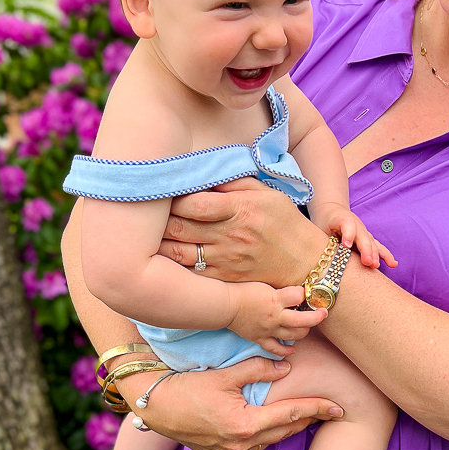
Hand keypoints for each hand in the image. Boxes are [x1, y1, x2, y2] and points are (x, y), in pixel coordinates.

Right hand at [116, 356, 343, 449]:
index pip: (291, 415)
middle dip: (308, 420)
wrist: (154, 406)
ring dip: (288, 429)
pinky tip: (273, 425)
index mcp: (246, 425)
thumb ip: (258, 368)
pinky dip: (268, 435)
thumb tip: (285, 367)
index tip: (339, 406)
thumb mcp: (226, 373)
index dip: (317, 408)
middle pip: (285, 431)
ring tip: (307, 416)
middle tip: (330, 410)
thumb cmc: (187, 385)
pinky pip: (253, 447)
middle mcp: (241, 444)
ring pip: (271, 441)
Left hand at [159, 177, 329, 285]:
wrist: (305, 265)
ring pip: (178, 252)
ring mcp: (225, 260)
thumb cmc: (285, 223)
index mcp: (240, 209)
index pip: (194, 202)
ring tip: (144, 232)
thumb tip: (204, 171)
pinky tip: (158, 254)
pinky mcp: (222, 278)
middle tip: (143, 210)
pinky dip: (169, 263)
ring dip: (157, 242)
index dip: (171, 196)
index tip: (161, 190)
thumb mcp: (267, 193)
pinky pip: (188, 272)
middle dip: (157, 218)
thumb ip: (235, 182)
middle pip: (179, 227)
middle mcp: (230, 236)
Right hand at [226, 281, 327, 355]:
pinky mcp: (260, 338)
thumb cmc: (244, 291)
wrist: (226, 305)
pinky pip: (276, 348)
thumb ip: (281, 291)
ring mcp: (268, 329)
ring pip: (293, 335)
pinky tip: (292, 349)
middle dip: (316, 317)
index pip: (299, 295)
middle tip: (323, 313)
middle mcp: (275, 316)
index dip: (305, 292)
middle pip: (302, 320)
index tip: (306, 292)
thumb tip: (297, 293)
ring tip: (307, 327)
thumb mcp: (265, 285)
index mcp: (275, 299)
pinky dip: (286, 351)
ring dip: (304, 332)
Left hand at [311, 202, 396, 269]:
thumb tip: (336, 250)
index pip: (347, 224)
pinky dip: (385, 255)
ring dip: (375, 254)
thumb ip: (327, 237)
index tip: (347, 245)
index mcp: (341, 219)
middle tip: (368, 262)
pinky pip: (377, 247)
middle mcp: (356, 224)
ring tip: (376, 265)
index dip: (348, 234)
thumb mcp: (320, 226)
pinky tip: (393, 263)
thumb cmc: (324, 222)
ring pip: (371, 242)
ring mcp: (363, 232)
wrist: (332, 211)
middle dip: (366, 250)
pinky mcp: (367, 239)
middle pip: (363, 237)